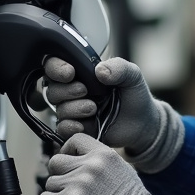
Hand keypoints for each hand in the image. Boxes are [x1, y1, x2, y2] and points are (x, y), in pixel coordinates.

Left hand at [38, 134, 194, 194]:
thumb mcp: (122, 171)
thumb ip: (99, 164)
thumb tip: (76, 166)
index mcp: (104, 154)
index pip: (74, 139)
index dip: (66, 152)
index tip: (68, 167)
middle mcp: (90, 165)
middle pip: (56, 162)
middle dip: (60, 178)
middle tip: (70, 192)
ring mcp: (79, 182)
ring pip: (50, 183)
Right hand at [44, 57, 159, 152]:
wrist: (142, 123)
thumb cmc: (134, 95)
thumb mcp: (132, 75)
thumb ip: (119, 67)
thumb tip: (99, 71)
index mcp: (82, 72)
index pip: (56, 65)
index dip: (56, 68)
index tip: (70, 72)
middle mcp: (73, 90)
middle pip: (52, 89)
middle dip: (65, 90)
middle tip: (84, 90)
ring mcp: (74, 110)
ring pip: (58, 109)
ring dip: (73, 108)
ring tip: (93, 109)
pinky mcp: (77, 128)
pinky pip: (62, 128)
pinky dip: (70, 127)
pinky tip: (84, 125)